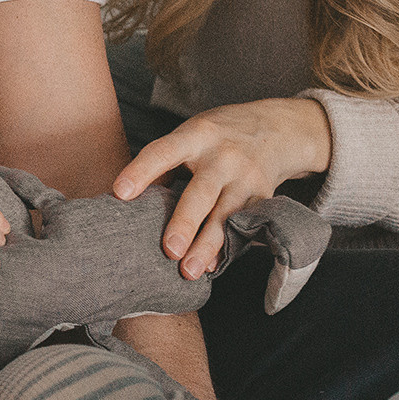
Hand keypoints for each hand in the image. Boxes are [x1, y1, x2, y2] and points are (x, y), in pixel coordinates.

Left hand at [113, 97, 331, 278]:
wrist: (278, 128)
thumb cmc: (218, 137)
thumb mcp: (191, 134)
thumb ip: (165, 164)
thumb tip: (128, 200)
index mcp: (196, 136)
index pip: (164, 152)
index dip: (142, 171)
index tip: (120, 193)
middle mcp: (223, 156)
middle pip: (201, 192)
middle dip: (185, 222)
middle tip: (168, 250)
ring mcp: (247, 177)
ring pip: (226, 216)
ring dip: (207, 246)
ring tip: (188, 271)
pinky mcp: (264, 197)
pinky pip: (244, 226)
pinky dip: (228, 248)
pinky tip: (213, 266)